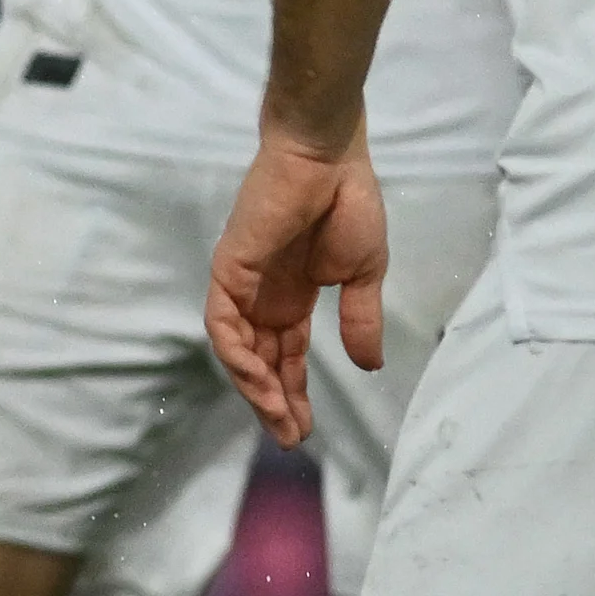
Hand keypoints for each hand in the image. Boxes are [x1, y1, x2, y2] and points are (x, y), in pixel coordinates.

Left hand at [206, 125, 388, 446]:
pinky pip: (223, 323)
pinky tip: (260, 382)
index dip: (295, 393)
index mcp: (294, 295)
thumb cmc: (349, 201)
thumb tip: (370, 367)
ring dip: (255, 388)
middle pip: (259, 361)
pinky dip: (238, 356)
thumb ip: (361, 320)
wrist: (329, 156)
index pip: (286, 355)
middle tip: (290, 439)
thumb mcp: (365, 274)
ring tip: (280, 421)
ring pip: (237, 350)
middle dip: (273, 403)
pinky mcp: (229, 268)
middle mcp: (264, 295)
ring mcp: (243, 283)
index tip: (305, 431)